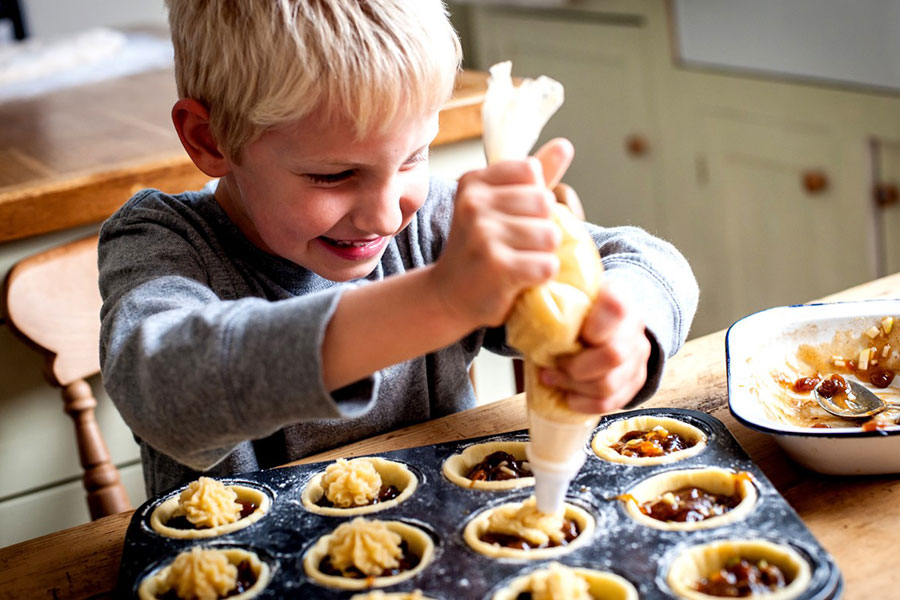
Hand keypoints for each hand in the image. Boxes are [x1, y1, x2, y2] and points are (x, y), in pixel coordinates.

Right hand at [431, 138, 574, 328]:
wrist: (448, 297)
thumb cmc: (479, 249)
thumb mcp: (498, 206)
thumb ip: (532, 178)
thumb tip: (564, 145)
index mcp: (473, 182)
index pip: (532, 173)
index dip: (532, 200)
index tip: (510, 219)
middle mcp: (474, 204)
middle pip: (545, 203)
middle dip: (540, 228)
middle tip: (513, 247)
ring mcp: (483, 234)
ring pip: (551, 235)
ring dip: (542, 254)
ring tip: (516, 263)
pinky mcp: (497, 266)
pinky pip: (547, 265)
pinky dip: (541, 277)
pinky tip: (519, 281)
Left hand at [539, 283, 650, 412]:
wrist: (607, 322)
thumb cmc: (578, 310)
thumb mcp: (569, 294)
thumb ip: (554, 295)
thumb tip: (524, 287)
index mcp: (618, 300)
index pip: (616, 308)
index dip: (593, 326)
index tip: (568, 334)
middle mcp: (634, 328)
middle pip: (612, 355)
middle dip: (574, 368)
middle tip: (550, 367)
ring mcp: (638, 356)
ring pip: (608, 384)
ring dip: (573, 387)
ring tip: (551, 379)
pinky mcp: (635, 380)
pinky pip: (611, 402)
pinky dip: (584, 404)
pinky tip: (567, 396)